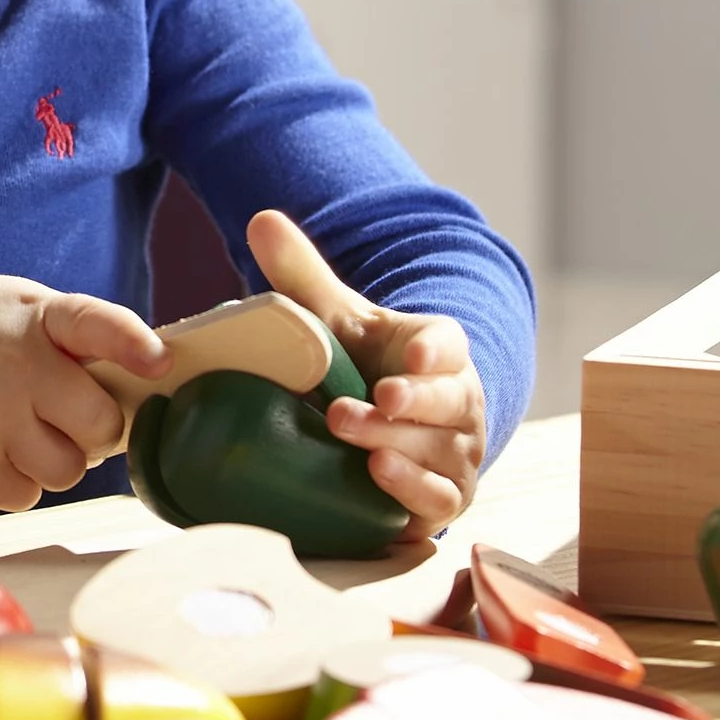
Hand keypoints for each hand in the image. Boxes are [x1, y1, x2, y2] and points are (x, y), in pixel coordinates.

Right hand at [0, 270, 168, 512]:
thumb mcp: (4, 304)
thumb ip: (63, 338)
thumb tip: (132, 389)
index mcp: (32, 313)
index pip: (97, 324)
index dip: (132, 344)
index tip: (158, 363)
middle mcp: (15, 363)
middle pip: (101, 425)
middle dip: (92, 426)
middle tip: (62, 412)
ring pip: (67, 470)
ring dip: (51, 459)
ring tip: (11, 426)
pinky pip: (22, 496)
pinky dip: (11, 482)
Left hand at [245, 210, 485, 538]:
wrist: (381, 426)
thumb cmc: (361, 363)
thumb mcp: (334, 318)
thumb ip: (303, 273)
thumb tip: (262, 220)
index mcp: (436, 351)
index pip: (449, 344)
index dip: (436, 348)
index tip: (414, 351)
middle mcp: (457, 403)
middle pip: (449, 400)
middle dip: (413, 400)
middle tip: (377, 397)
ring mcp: (454, 453)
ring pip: (440, 451)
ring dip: (400, 444)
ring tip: (352, 432)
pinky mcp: (441, 498)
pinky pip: (439, 499)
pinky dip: (414, 490)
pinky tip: (378, 477)